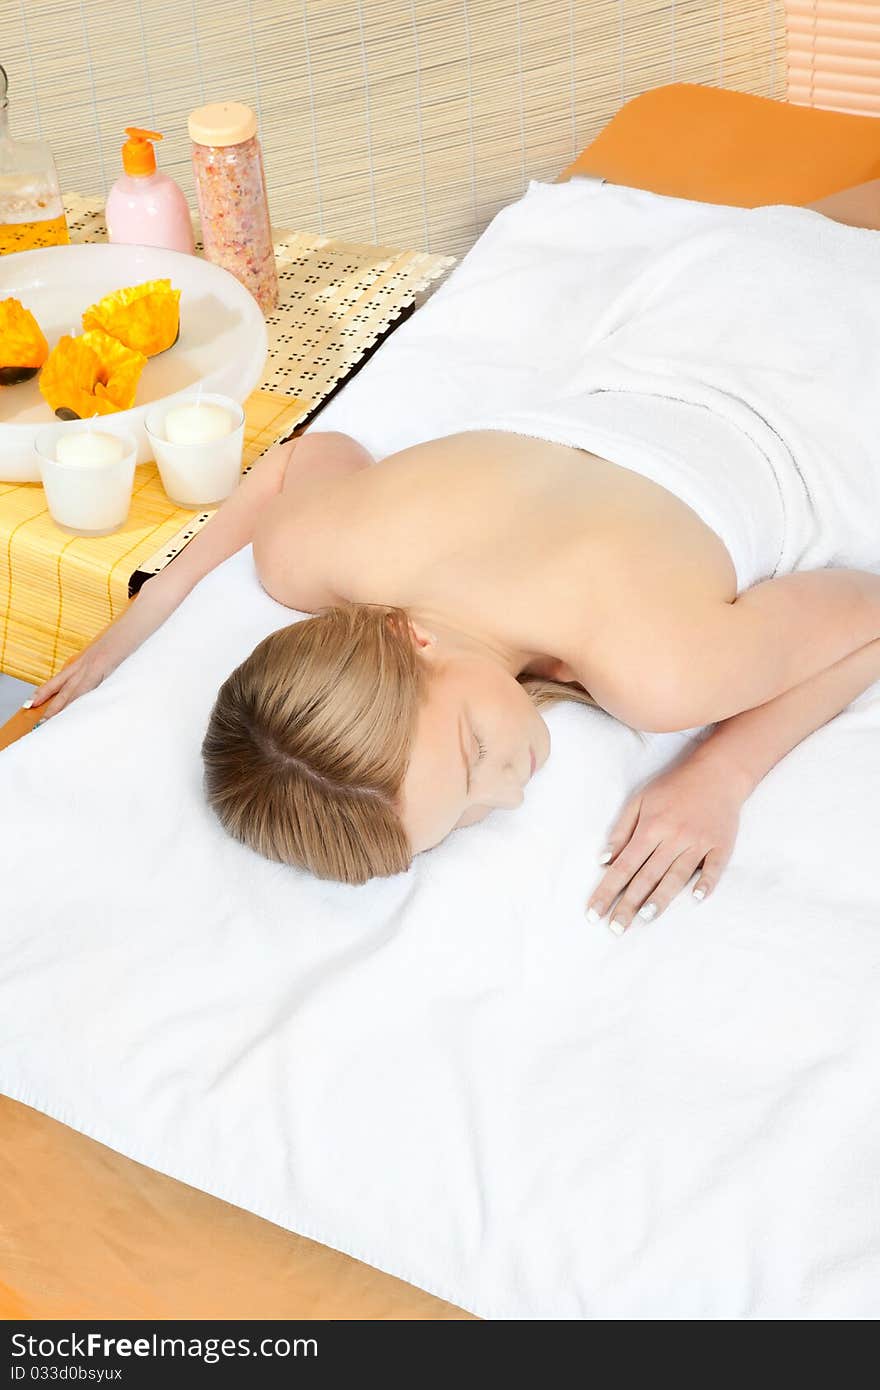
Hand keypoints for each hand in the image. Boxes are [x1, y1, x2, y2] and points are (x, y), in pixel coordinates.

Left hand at [28, 583, 170, 720]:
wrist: (144, 612)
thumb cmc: (134, 630)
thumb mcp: (117, 648)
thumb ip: (109, 660)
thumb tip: (107, 672)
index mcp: (90, 656)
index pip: (65, 675)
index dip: (49, 688)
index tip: (36, 699)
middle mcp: (88, 658)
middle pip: (63, 683)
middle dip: (49, 700)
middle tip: (36, 717)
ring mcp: (95, 660)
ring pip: (72, 687)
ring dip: (59, 704)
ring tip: (46, 718)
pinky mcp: (104, 662)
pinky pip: (88, 684)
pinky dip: (78, 697)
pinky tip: (71, 709)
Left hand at [585, 750, 747, 935]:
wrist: (717, 772)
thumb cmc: (674, 787)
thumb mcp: (640, 800)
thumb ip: (621, 830)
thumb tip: (603, 860)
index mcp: (650, 828)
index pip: (622, 866)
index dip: (606, 891)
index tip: (594, 913)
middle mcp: (672, 837)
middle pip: (646, 876)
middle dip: (628, 904)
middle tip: (615, 929)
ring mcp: (698, 842)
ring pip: (676, 875)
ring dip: (660, 897)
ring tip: (645, 917)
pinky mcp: (721, 845)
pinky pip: (713, 868)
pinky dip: (705, 882)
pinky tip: (696, 898)